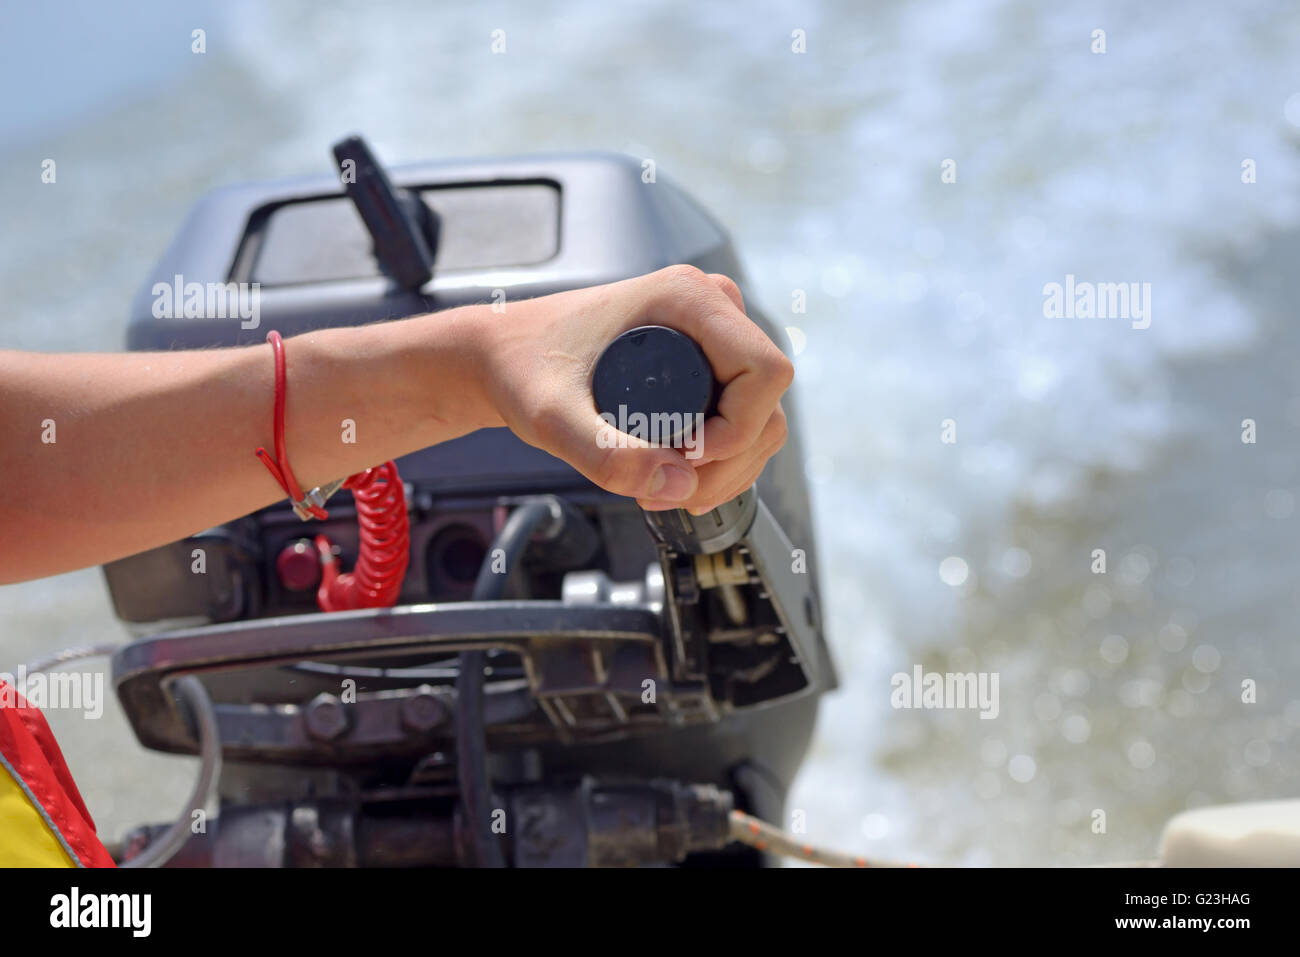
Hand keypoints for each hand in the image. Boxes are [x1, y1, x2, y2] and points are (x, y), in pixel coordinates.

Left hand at [475, 265, 793, 513]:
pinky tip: (673, 479)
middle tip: (664, 490)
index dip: (738, 430)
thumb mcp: (553, 419)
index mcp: (689, 298)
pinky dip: (721, 461)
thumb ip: (606, 457)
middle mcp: (713, 308)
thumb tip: (679, 483)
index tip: (684, 457)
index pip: (766, 373)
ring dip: (725, 470)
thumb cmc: (523, 369)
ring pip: (760, 419)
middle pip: (766, 404)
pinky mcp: (708, 360)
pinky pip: (742, 419)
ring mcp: (715, 334)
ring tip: (660, 491)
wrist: (505, 356)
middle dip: (727, 462)